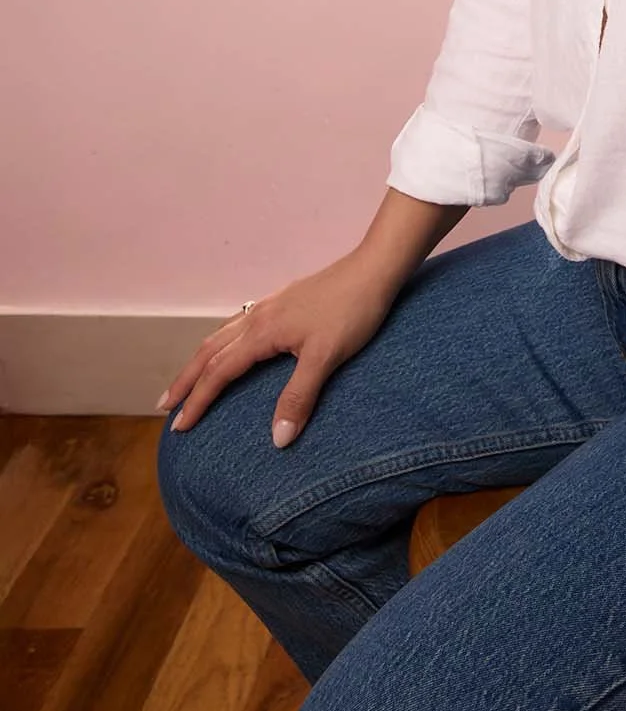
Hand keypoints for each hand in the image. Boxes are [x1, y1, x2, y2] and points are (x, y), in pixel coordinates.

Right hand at [158, 248, 402, 447]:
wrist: (374, 269)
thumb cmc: (352, 312)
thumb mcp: (326, 358)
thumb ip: (299, 397)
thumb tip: (276, 441)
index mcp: (262, 332)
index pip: (219, 372)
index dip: (197, 400)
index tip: (179, 427)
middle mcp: (258, 316)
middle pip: (211, 351)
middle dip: (186, 380)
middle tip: (165, 406)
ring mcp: (270, 306)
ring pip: (222, 335)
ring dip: (200, 359)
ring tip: (187, 380)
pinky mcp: (284, 301)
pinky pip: (238, 324)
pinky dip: (222, 342)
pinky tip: (231, 347)